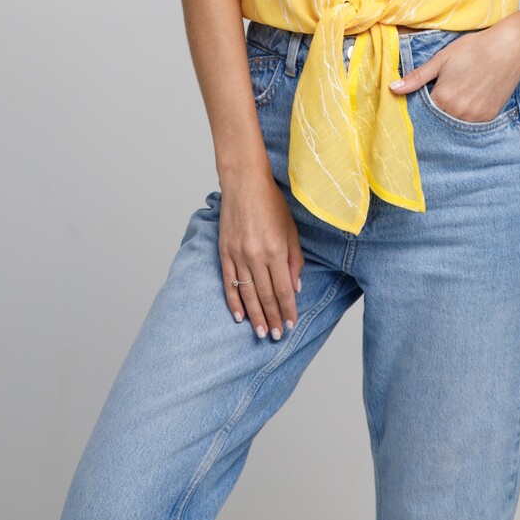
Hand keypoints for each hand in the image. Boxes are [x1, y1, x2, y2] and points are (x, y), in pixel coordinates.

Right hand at [218, 166, 304, 340]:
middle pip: (266, 295)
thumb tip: (294, 288)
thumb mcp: (291, 230)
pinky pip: (229, 283)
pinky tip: (239, 316)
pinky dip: (234, 301)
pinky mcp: (224, 252)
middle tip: (277, 336)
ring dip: (255, 315)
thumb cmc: (271, 203)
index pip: (283, 289)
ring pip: (247, 293)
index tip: (291, 324)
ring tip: (261, 332)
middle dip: (273, 318)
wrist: (244, 183)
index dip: (287, 310)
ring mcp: (237, 255)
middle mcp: (255, 256)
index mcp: (275, 250)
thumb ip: (294, 260)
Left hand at [390, 17, 519, 121]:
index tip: (429, 90)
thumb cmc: (475, 49)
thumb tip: (392, 89)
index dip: (423, 100)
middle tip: (448, 87)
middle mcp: (458, 113)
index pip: (423, 110)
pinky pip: (471, 122)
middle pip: (438, 117)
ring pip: (454, 121)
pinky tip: (472, 95)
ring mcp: (475, 117)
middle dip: (438, 107)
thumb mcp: (441, 59)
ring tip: (461, 89)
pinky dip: (467, 112)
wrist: (509, 47)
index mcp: (442, 99)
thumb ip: (417, 77)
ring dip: (452, 111)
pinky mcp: (489, 117)